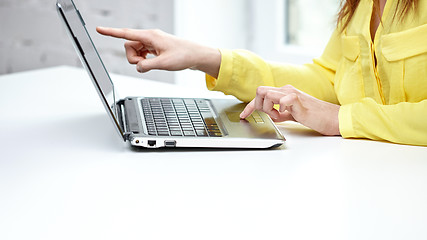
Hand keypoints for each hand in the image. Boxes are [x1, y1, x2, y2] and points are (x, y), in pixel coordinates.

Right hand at [96, 27, 220, 77]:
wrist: (195, 55)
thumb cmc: (183, 56)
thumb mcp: (163, 64)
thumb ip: (146, 66)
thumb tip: (137, 67)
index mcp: (150, 36)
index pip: (126, 34)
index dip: (111, 33)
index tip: (99, 29)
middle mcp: (150, 37)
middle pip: (129, 46)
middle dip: (132, 58)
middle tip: (144, 65)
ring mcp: (152, 42)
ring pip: (135, 51)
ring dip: (139, 60)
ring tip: (151, 64)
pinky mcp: (155, 47)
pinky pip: (142, 53)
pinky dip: (144, 60)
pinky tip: (153, 62)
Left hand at [240, 85, 340, 135]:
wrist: (330, 118)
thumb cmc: (314, 116)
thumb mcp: (292, 115)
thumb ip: (281, 113)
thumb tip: (271, 115)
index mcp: (284, 93)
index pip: (261, 95)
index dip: (250, 106)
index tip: (244, 115)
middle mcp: (286, 90)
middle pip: (260, 91)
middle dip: (258, 105)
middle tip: (270, 115)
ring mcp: (292, 93)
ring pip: (267, 94)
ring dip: (268, 108)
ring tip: (279, 116)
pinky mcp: (297, 99)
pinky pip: (281, 99)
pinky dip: (279, 108)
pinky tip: (285, 113)